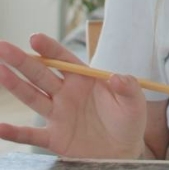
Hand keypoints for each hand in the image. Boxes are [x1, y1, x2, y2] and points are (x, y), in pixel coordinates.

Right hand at [0, 33, 147, 158]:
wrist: (124, 151)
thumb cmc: (129, 120)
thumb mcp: (135, 100)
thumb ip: (128, 86)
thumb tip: (116, 77)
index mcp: (85, 79)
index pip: (64, 59)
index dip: (49, 49)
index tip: (34, 38)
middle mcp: (67, 93)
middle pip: (41, 74)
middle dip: (22, 61)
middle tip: (3, 47)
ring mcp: (58, 115)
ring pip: (32, 97)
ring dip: (15, 85)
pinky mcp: (55, 138)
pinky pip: (31, 135)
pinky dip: (14, 132)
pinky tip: (0, 127)